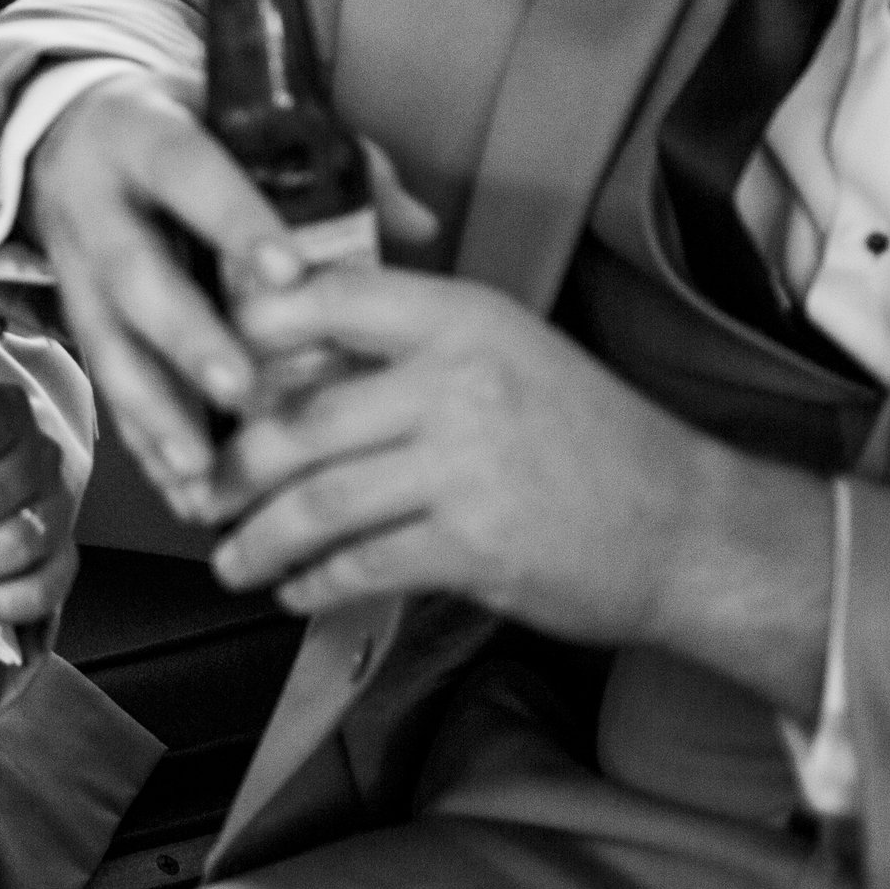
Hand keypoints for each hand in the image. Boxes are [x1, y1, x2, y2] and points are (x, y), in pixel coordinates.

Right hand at [21, 72, 297, 515]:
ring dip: (157, 412)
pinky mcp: (72, 318)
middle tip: (240, 390)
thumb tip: (420, 226)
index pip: (184, 169)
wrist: (71, 134)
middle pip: (132, 272)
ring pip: (106, 344)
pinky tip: (183, 488)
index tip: (287, 273)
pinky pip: (104, 386)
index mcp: (139, 133)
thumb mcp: (235, 122)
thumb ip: (329, 164)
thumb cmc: (181, 130)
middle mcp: (92, 202)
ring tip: (203, 471)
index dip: (232, 221)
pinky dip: (145, 442)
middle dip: (186, 336)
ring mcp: (72, 266)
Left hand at [204, 266, 831, 711]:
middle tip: (199, 488)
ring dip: (258, 536)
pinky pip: (363, 564)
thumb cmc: (589, 436)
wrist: (689, 526)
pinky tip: (297, 588)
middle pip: (300, 419)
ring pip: (318, 501)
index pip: (327, 300)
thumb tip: (288, 358)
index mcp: (460, 318)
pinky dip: (316, 581)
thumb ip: (408, 345)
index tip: (206, 368)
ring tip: (230, 555)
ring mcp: (464, 466)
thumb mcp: (505, 350)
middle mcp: (456, 382)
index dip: (249, 330)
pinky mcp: (474, 545)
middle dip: (234, 465)